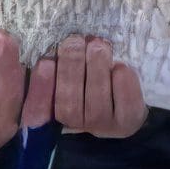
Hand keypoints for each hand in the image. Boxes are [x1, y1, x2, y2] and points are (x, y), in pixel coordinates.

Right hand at [24, 35, 147, 138]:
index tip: (45, 62)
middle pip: (70, 101)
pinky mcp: (127, 120)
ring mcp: (103, 126)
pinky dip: (122, 80)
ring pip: (97, 100)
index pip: (42, 107)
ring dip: (96, 68)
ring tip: (97, 46)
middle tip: (75, 41)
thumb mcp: (72, 79)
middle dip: (71, 67)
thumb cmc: (92, 87)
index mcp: (57, 114)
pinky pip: (124, 101)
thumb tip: (57, 49)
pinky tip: (119, 67)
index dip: (42, 87)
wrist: (125, 110)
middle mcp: (78, 125)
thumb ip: (61, 69)